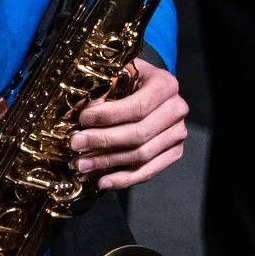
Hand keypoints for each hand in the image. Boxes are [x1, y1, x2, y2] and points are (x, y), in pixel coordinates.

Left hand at [69, 59, 187, 189]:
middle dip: (103, 141)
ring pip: (142, 155)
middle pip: (139, 134)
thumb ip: (102, 89)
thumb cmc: (129, 79)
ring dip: (108, 162)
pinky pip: (149, 171)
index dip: (109, 115)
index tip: (83, 119)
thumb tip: (82, 110)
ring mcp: (177, 133)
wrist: (147, 88)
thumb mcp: (116, 73)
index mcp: (165, 85)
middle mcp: (177, 109)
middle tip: (76, 144)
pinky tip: (102, 182)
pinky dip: (124, 179)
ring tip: (82, 164)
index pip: (138, 107)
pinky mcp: (174, 152)